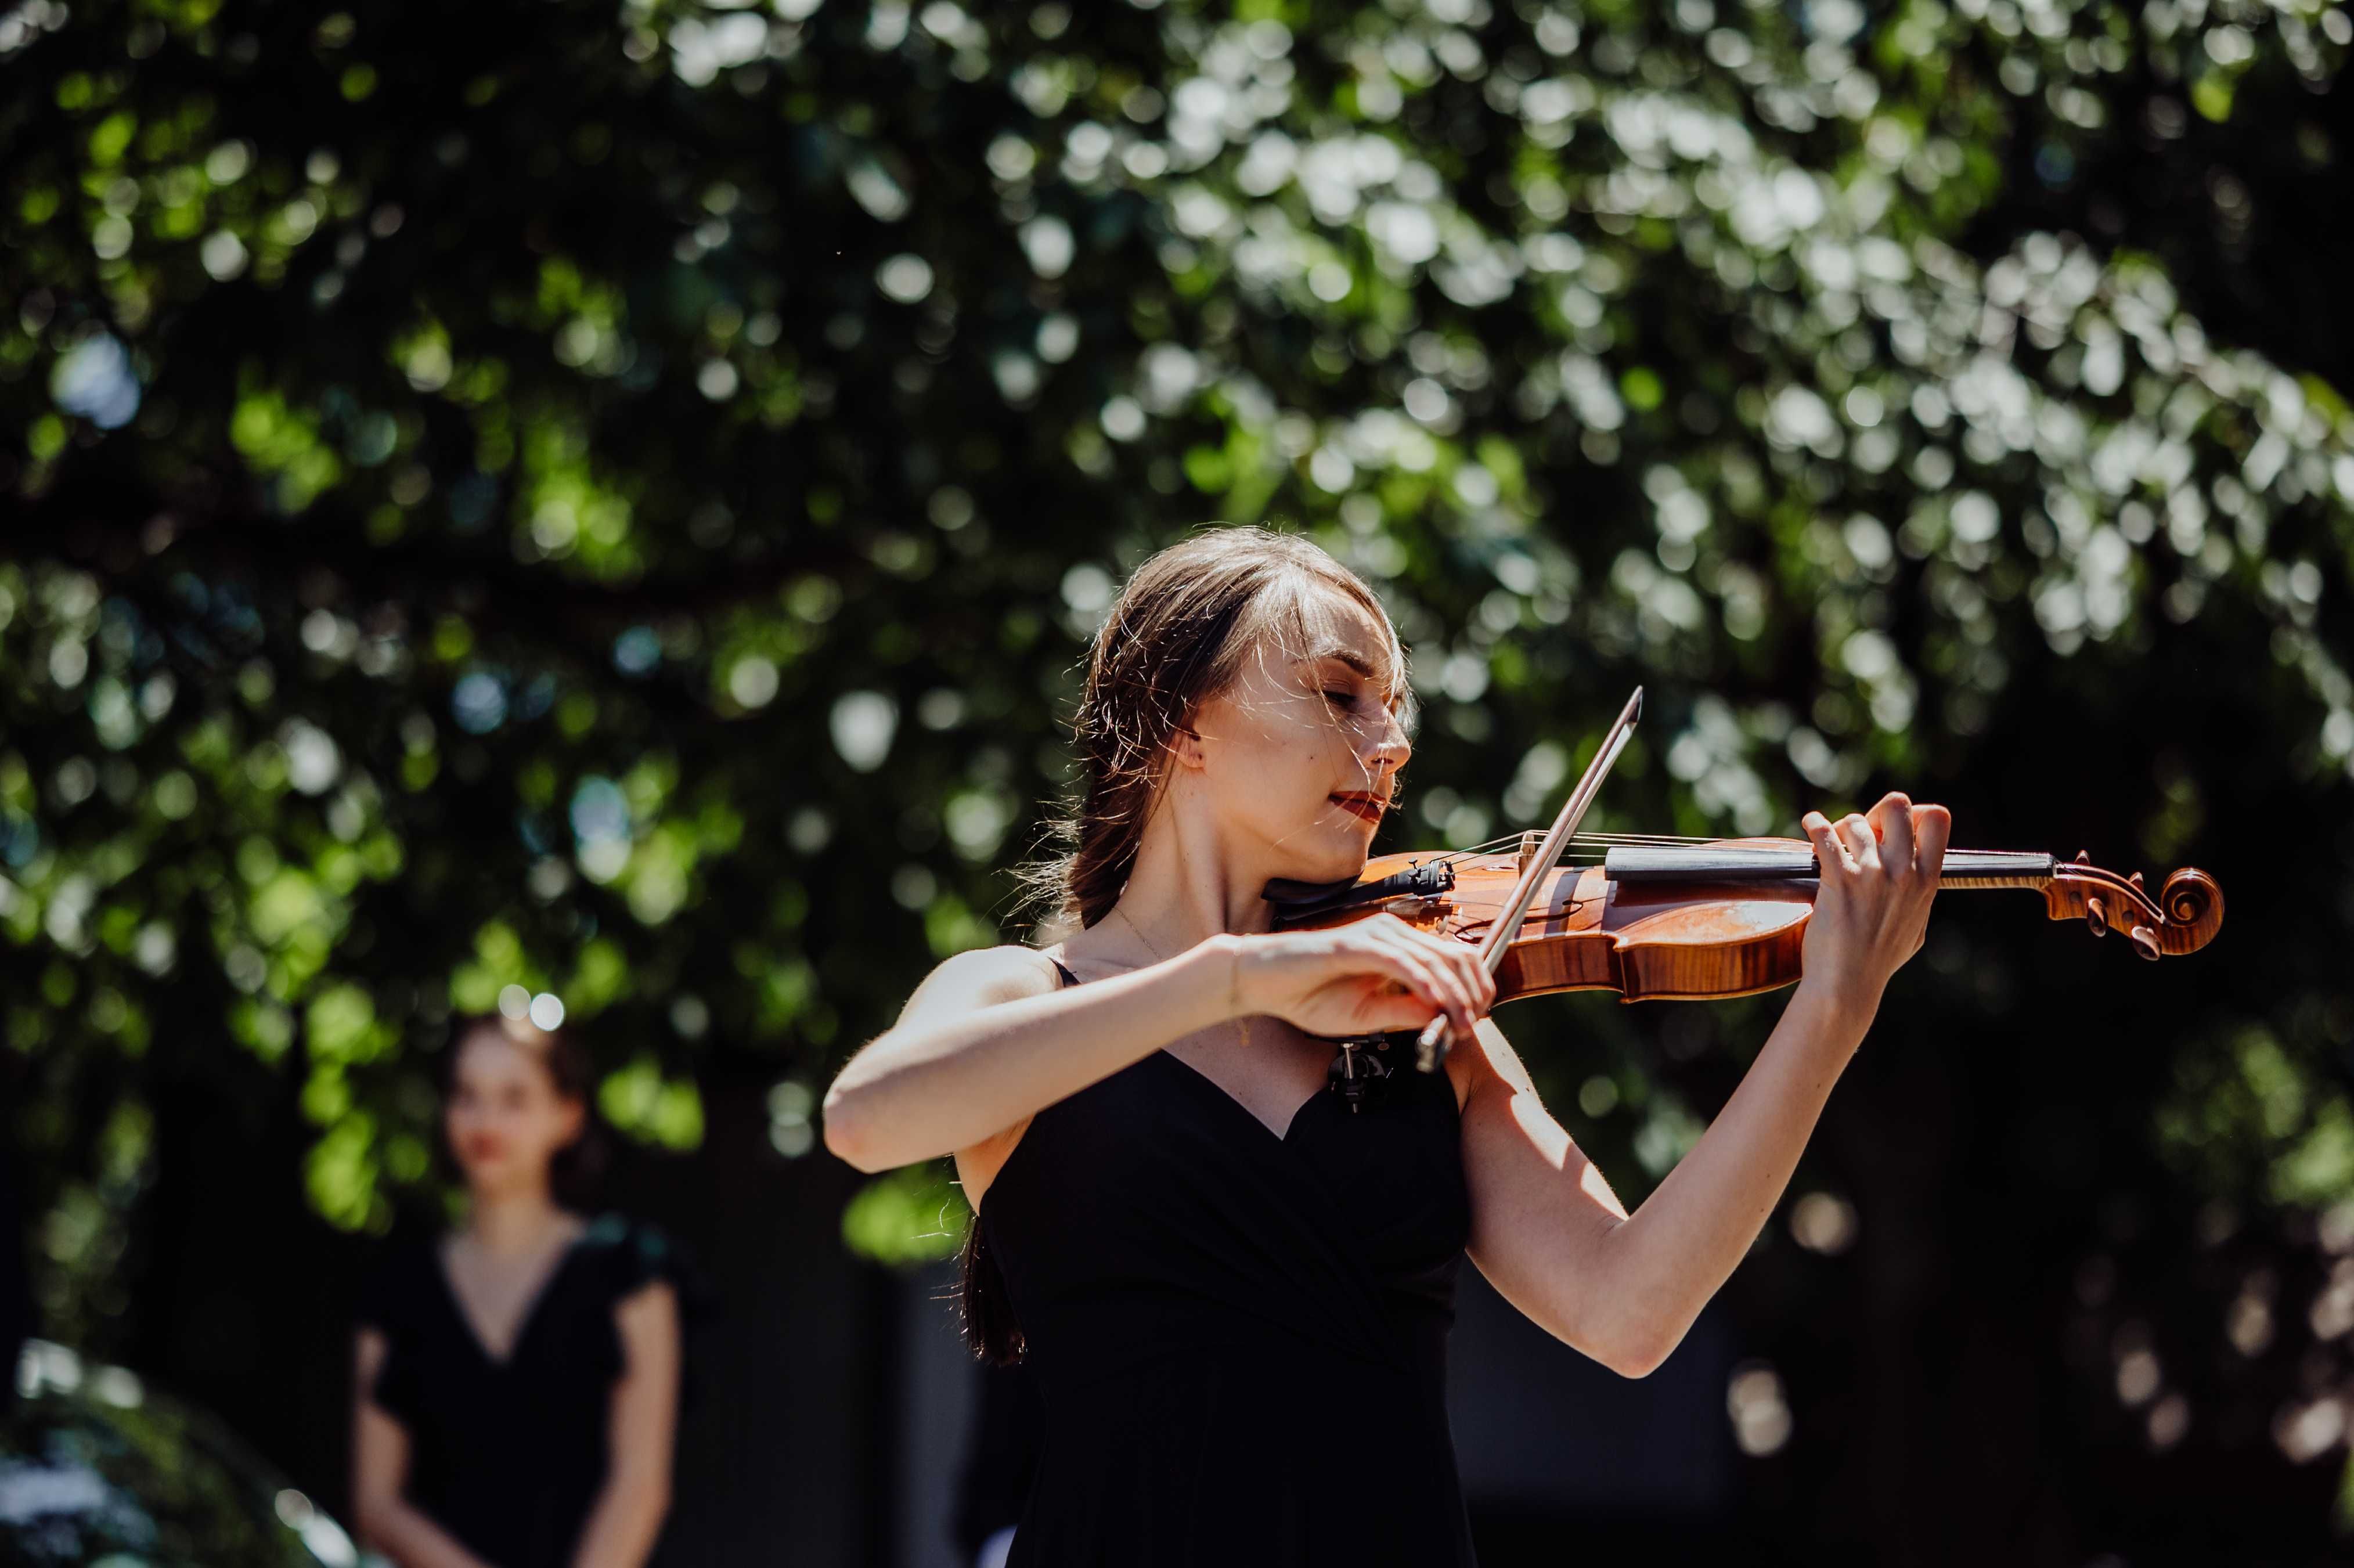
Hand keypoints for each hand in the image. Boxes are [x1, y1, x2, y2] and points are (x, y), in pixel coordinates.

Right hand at [1222, 915, 1495, 1040]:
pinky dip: (1424, 984)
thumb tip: (1443, 1015)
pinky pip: (1403, 963)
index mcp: (1398, 947)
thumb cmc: (1309, 996)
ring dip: (1453, 993)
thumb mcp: (1368, 1016)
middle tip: (1471, 1024)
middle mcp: (1392, 934)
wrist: (1265, 982)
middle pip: (1453, 955)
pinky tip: (1435, 1005)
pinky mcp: (1358, 944)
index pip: (1452, 958)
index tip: (1473, 1020)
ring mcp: (1376, 935)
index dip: (1473, 987)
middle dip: (1471, 992)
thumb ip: (1406, 1012)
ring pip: (1433, 960)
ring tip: (1460, 1021)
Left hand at [1799, 791, 1951, 1020]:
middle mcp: (1904, 872)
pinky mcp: (1840, 881)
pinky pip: (1826, 835)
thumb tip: (1919, 874)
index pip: (1937, 818)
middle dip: (1875, 813)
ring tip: (1831, 846)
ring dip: (1840, 829)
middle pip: (1896, 805)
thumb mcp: (1917, 927)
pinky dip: (1815, 825)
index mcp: (1927, 880)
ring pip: (1855, 822)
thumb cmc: (1878, 960)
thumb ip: (1919, 895)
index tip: (1894, 826)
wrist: (1847, 985)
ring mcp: (1872, 875)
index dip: (1914, 812)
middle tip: (1860, 834)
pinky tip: (1811, 825)